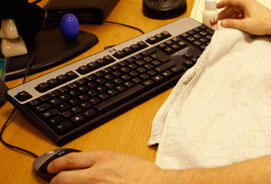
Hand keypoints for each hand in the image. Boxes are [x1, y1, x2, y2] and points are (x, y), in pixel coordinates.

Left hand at [48, 151, 163, 183]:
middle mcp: (96, 174)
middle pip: (63, 178)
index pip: (71, 160)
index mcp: (103, 159)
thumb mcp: (129, 160)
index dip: (57, 164)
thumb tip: (105, 165)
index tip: (52, 167)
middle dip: (55, 181)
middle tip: (53, 181)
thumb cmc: (147, 176)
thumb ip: (112, 162)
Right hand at [217, 0, 270, 36]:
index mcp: (246, 2)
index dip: (222, 3)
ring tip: (224, 22)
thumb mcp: (245, 25)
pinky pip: (242, 14)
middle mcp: (249, 4)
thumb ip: (233, 23)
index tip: (215, 7)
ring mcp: (252, 8)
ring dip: (230, 15)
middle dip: (225, 12)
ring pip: (237, 10)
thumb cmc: (265, 23)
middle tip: (218, 18)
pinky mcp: (254, 14)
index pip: (230, 0)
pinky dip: (236, 18)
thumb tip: (223, 23)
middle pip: (233, 6)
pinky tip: (233, 23)